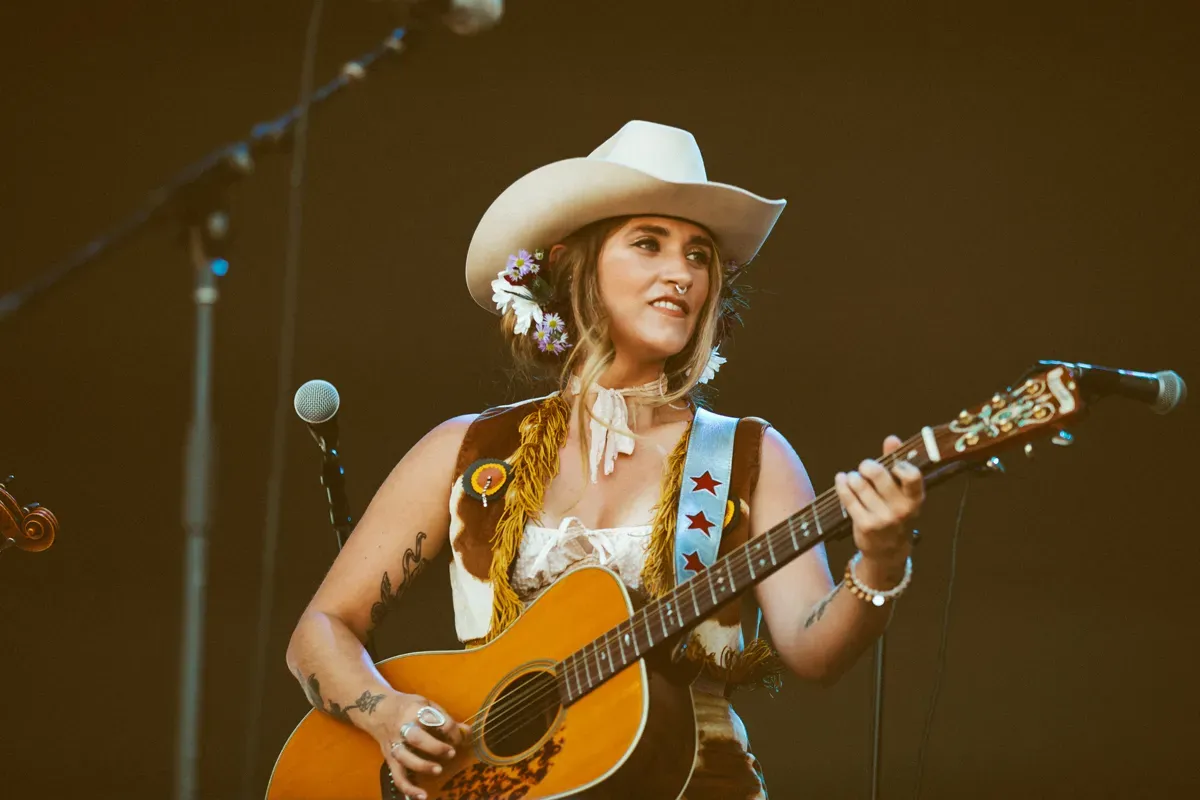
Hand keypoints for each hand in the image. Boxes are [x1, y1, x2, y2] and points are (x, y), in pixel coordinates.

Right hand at [365, 691, 467, 799]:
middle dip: (435, 747)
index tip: (460, 737)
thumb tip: (467, 731)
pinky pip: (398, 776)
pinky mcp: (390, 759)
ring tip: (438, 770)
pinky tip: (422, 795)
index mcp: (414, 710)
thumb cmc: (408, 707)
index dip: (450, 729)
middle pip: (416, 738)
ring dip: (422, 766)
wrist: (378, 710)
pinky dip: (409, 788)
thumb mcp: (426, 704)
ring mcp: (395, 744)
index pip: (434, 719)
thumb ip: (445, 718)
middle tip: (451, 753)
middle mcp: (402, 728)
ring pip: (405, 758)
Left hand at [834, 435, 924, 579]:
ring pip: (860, 485)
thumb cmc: (895, 511)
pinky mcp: (865, 525)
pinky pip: (848, 498)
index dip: (899, 465)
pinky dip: (842, 485)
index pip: (912, 476)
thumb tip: (892, 438)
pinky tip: (841, 480)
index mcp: (915, 499)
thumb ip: (897, 463)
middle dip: (868, 466)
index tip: (892, 464)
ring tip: (853, 478)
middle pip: (879, 475)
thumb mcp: (902, 491)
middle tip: (865, 466)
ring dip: (853, 477)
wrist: (888, 549)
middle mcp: (901, 510)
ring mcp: (883, 519)